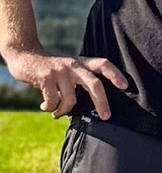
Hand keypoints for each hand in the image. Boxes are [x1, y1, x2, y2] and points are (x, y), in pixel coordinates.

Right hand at [6, 49, 127, 119]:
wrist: (25, 56)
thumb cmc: (51, 68)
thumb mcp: (69, 68)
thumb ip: (81, 79)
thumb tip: (96, 101)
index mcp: (82, 62)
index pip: (103, 64)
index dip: (115, 74)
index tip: (125, 86)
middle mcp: (73, 65)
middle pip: (94, 84)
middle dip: (102, 102)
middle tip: (106, 116)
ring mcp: (60, 71)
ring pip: (71, 99)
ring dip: (63, 111)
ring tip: (57, 113)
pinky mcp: (46, 78)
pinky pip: (53, 101)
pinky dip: (50, 108)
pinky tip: (45, 106)